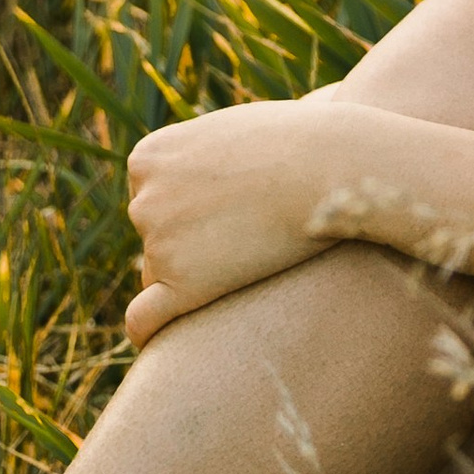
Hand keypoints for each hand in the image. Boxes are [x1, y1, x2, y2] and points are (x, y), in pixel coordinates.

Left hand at [125, 99, 390, 347]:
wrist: (330, 164)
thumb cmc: (299, 142)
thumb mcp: (234, 130)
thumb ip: (203, 153)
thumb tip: (214, 174)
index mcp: (148, 158)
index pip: (149, 198)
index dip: (189, 209)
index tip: (230, 208)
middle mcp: (143, 199)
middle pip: (152, 238)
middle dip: (190, 243)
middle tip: (247, 234)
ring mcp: (159, 242)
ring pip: (160, 275)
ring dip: (195, 276)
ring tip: (251, 258)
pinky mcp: (184, 284)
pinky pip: (144, 320)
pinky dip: (147, 332)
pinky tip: (157, 344)